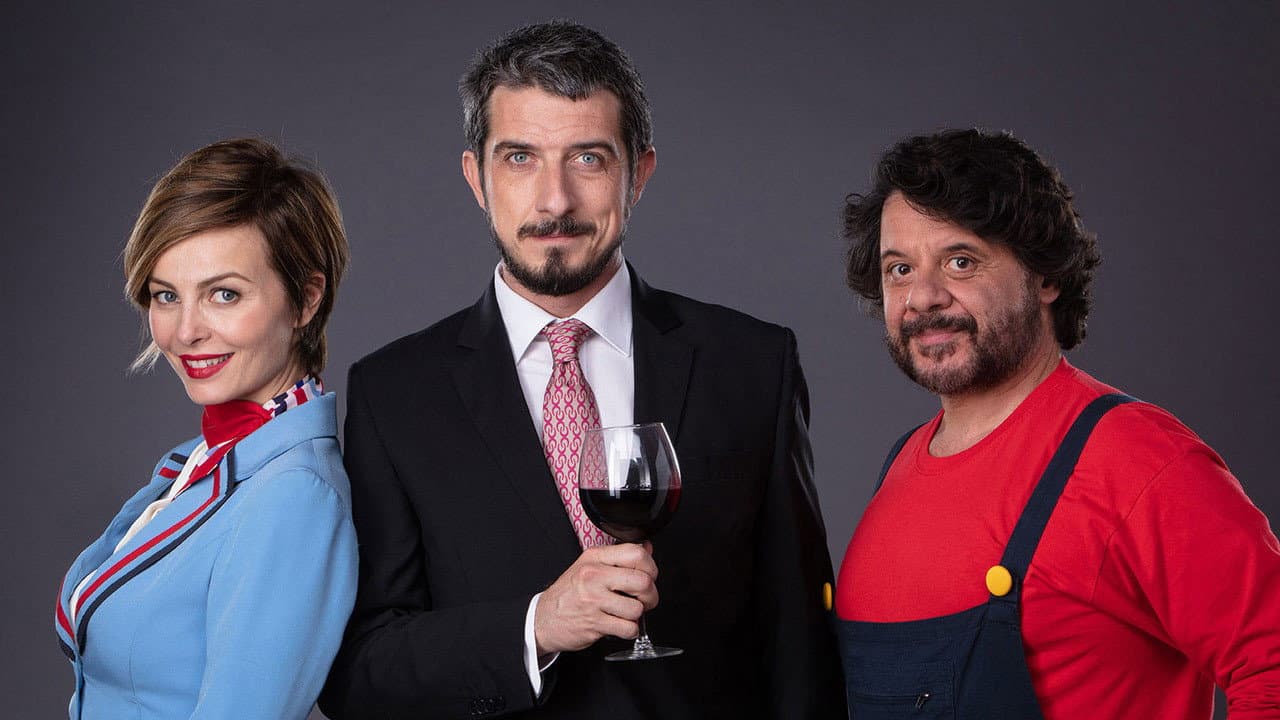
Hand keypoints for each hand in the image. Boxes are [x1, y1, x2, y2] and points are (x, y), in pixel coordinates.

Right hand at [534, 542, 657, 654]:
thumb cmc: (568, 593)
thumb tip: (647, 548)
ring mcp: (593, 600)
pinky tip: (620, 625)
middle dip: (650, 595)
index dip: (651, 568)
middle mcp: (594, 576)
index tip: (648, 576)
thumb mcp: (589, 566)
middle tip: (644, 600)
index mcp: (595, 558)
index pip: (637, 553)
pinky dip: (629, 630)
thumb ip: (618, 558)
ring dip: (637, 616)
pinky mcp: (594, 624)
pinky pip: (628, 628)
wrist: (543, 619)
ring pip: (637, 608)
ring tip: (626, 614)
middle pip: (643, 581)